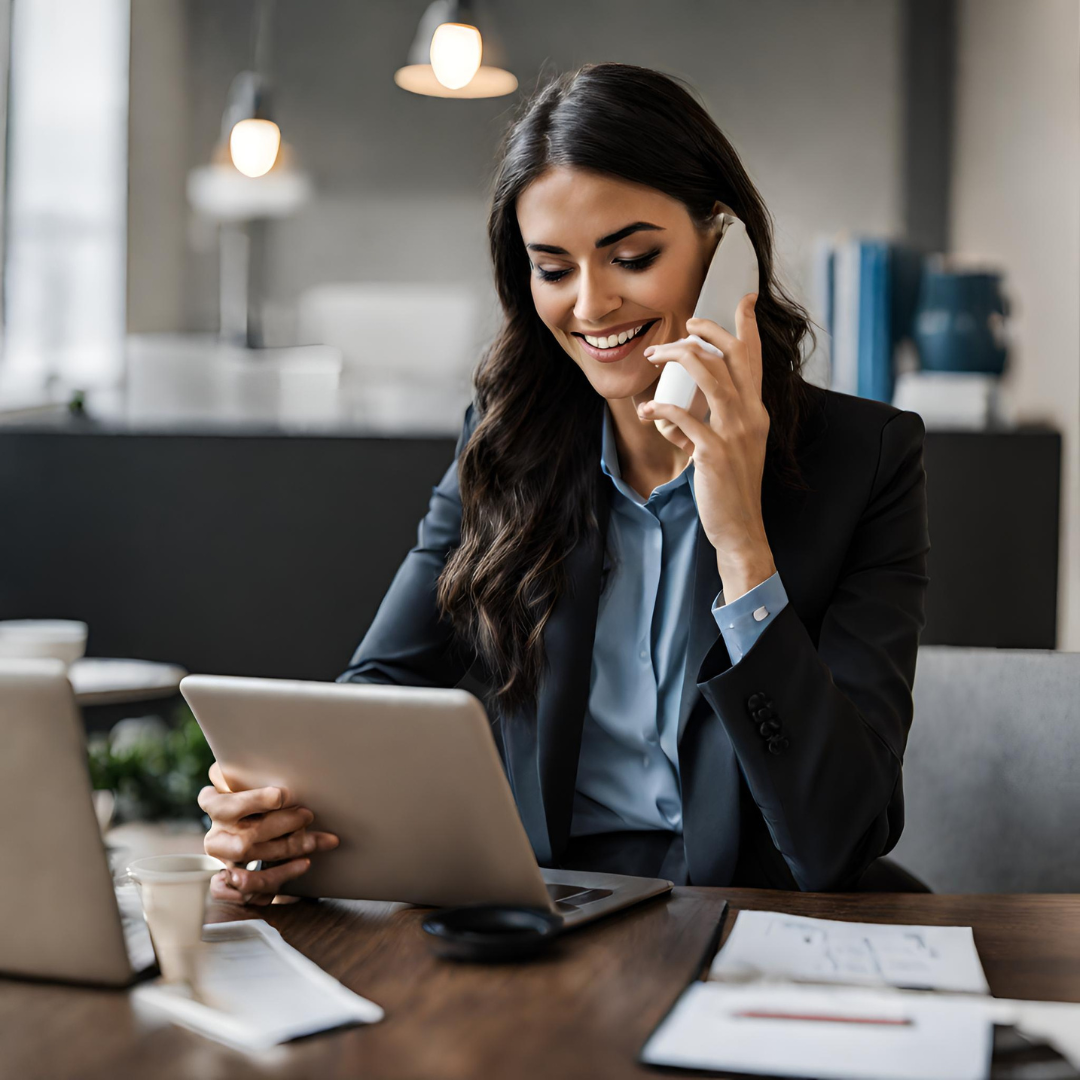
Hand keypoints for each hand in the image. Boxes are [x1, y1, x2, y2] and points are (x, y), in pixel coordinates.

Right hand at [199, 760, 338, 905]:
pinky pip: (252, 887)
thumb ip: (249, 769)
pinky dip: (280, 876)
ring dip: (287, 850)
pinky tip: (304, 863)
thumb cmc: (252, 792)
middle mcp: (215, 833)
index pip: (225, 803)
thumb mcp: (247, 777)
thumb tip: (268, 740)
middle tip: (308, 814)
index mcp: (213, 802)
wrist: (248, 820)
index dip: (254, 801)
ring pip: (251, 860)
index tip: (281, 795)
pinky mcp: (234, 880)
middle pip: (243, 837)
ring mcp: (223, 858)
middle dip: (280, 826)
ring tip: (316, 840)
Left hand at [638, 293, 775, 595]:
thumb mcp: (730, 447)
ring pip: (709, 376)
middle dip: (703, 333)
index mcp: (756, 412)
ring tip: (653, 356)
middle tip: (680, 328)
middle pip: (729, 356)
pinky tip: (646, 411)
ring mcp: (734, 434)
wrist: (739, 529)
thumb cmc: (730, 488)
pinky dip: (661, 410)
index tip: (744, 298)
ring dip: (677, 359)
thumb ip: (712, 422)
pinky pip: (683, 419)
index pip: (754, 359)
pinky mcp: (713, 453)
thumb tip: (676, 411)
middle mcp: (750, 416)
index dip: (747, 326)